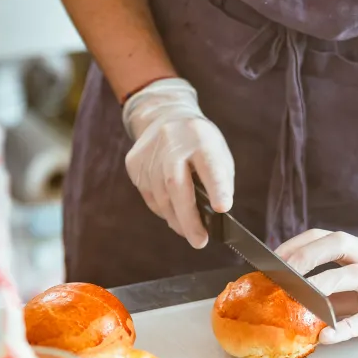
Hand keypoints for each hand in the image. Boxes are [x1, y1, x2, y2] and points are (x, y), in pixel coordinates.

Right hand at [122, 78, 233, 247]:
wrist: (163, 115)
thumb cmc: (198, 142)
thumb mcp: (217, 152)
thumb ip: (220, 181)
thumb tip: (216, 216)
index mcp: (200, 138)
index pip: (209, 165)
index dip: (217, 187)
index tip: (222, 208)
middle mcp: (172, 143)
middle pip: (177, 186)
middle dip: (189, 219)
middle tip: (200, 242)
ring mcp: (149, 154)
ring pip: (161, 197)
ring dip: (177, 219)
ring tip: (190, 231)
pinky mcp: (134, 164)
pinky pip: (150, 196)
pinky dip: (163, 209)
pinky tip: (172, 210)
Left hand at [276, 229, 357, 343]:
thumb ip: (333, 288)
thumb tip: (291, 300)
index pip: (325, 236)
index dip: (297, 243)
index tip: (271, 256)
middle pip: (338, 242)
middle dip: (307, 253)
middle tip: (281, 271)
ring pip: (353, 274)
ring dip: (322, 283)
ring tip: (297, 296)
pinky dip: (345, 327)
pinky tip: (326, 336)